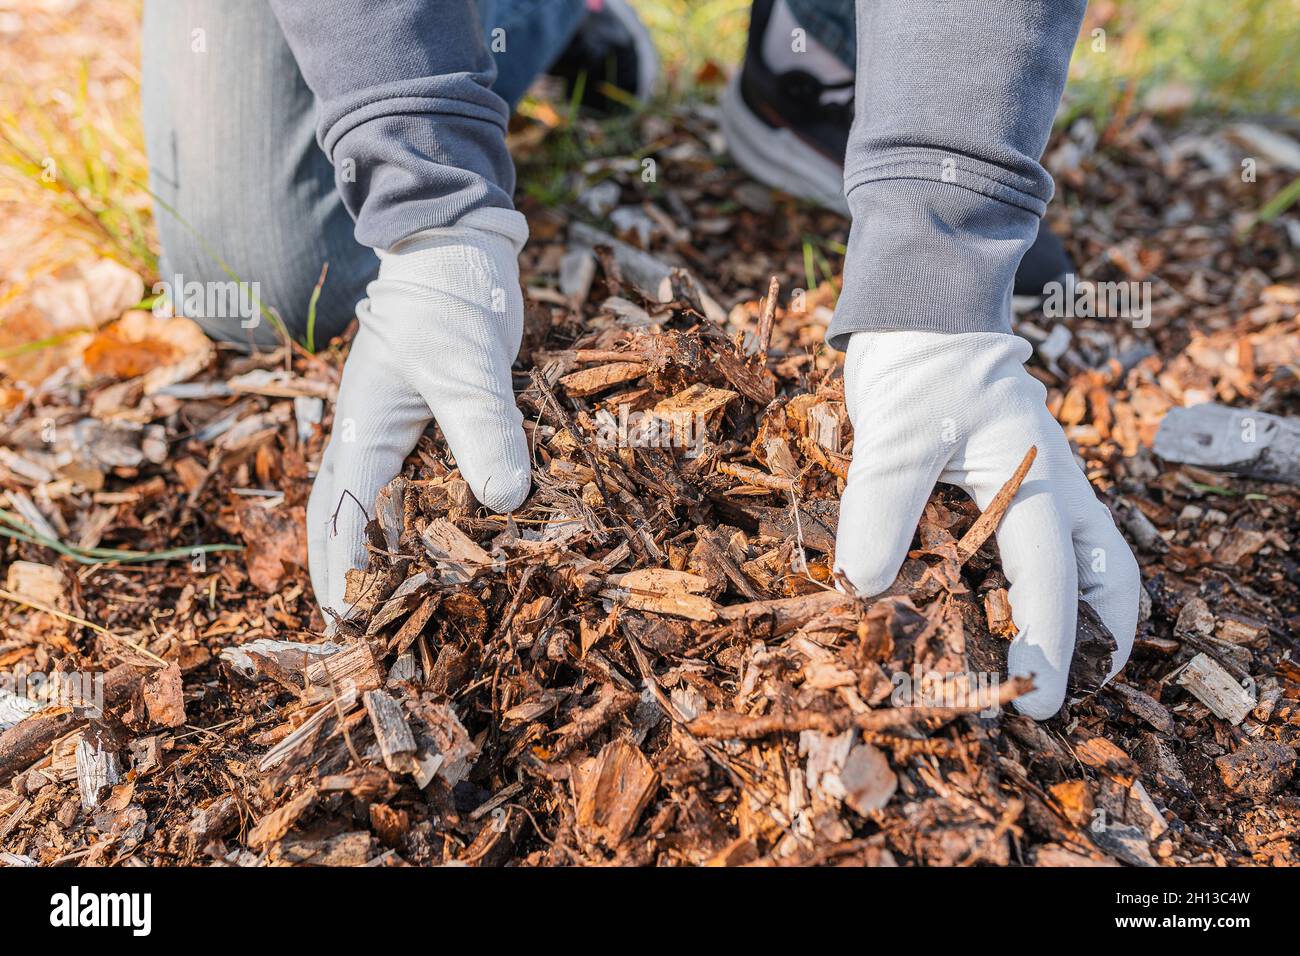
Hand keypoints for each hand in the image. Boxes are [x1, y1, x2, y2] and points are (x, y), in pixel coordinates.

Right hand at [307, 208, 532, 617]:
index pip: (344, 517)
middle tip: (354, 630)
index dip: (347, 574)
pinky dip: (418, 515)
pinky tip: (443, 539)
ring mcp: (395, 429)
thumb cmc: (448, 302)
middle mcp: (368, 436)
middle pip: (341, 517)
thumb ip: (482, 429)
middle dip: (343, 573)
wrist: (457, 249)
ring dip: (375, 549)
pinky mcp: (427, 421)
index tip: (352, 626)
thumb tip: (505, 501)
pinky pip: (413, 480)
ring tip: (388, 600)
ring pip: (373, 502)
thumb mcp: (465, 367)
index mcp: (361, 430)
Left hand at [833, 330, 1139, 718]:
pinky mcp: (1018, 482)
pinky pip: (1052, 542)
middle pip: (1109, 574)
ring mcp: (1043, 482)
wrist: (923, 306)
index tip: (1033, 699)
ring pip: (1092, 559)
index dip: (1048, 640)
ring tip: (1052, 665)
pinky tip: (1007, 609)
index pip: (1052, 573)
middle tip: (1065, 692)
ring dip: (1084, 615)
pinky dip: (1048, 584)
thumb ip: (881, 508)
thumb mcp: (893, 436)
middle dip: (1099, 640)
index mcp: (1036, 476)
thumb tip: (864, 588)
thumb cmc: (915, 364)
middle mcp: (1055, 485)